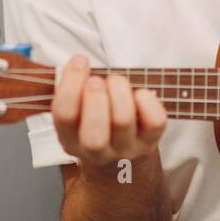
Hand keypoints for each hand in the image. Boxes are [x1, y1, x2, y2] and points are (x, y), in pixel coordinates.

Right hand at [50, 55, 167, 169]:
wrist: (123, 158)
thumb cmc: (96, 123)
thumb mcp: (77, 112)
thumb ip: (73, 90)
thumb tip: (78, 63)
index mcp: (71, 141)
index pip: (65, 116)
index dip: (71, 84)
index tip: (80, 61)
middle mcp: (97, 152)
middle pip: (94, 136)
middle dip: (94, 98)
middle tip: (96, 80)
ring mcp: (126, 149)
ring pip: (123, 121)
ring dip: (119, 91)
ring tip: (116, 81)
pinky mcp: (150, 142)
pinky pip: (154, 121)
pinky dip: (147, 99)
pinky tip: (138, 93)